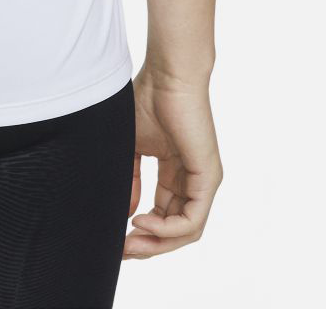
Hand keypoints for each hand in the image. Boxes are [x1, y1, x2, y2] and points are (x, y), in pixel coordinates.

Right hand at [124, 63, 222, 259]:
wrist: (167, 75)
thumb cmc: (148, 99)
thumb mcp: (132, 147)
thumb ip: (131, 180)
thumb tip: (127, 213)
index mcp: (175, 173)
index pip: (162, 214)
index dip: (140, 231)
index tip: (116, 240)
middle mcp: (192, 181)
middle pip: (174, 229)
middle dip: (147, 245)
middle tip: (122, 251)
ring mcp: (203, 181)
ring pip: (185, 232)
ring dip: (157, 243)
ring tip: (131, 242)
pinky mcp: (208, 178)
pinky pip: (192, 220)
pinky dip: (167, 228)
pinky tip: (142, 221)